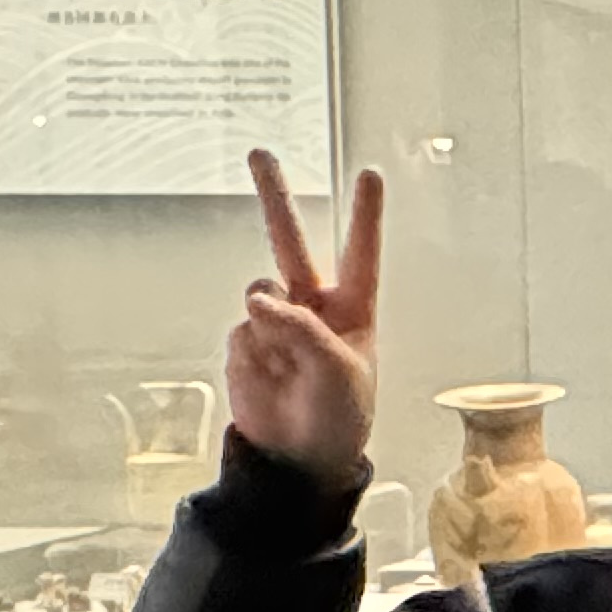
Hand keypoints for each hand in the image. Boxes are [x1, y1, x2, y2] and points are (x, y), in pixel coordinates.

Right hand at [232, 152, 382, 481]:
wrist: (297, 459)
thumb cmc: (337, 416)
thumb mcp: (337, 373)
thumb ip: (302, 329)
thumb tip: (256, 299)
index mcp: (353, 310)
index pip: (360, 253)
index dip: (364, 215)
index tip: (370, 172)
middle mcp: (312, 307)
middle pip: (290, 240)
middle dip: (274, 196)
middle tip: (259, 152)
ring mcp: (274, 323)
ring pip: (260, 295)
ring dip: (270, 326)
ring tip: (288, 367)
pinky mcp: (245, 344)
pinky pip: (242, 333)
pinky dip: (251, 357)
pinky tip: (266, 380)